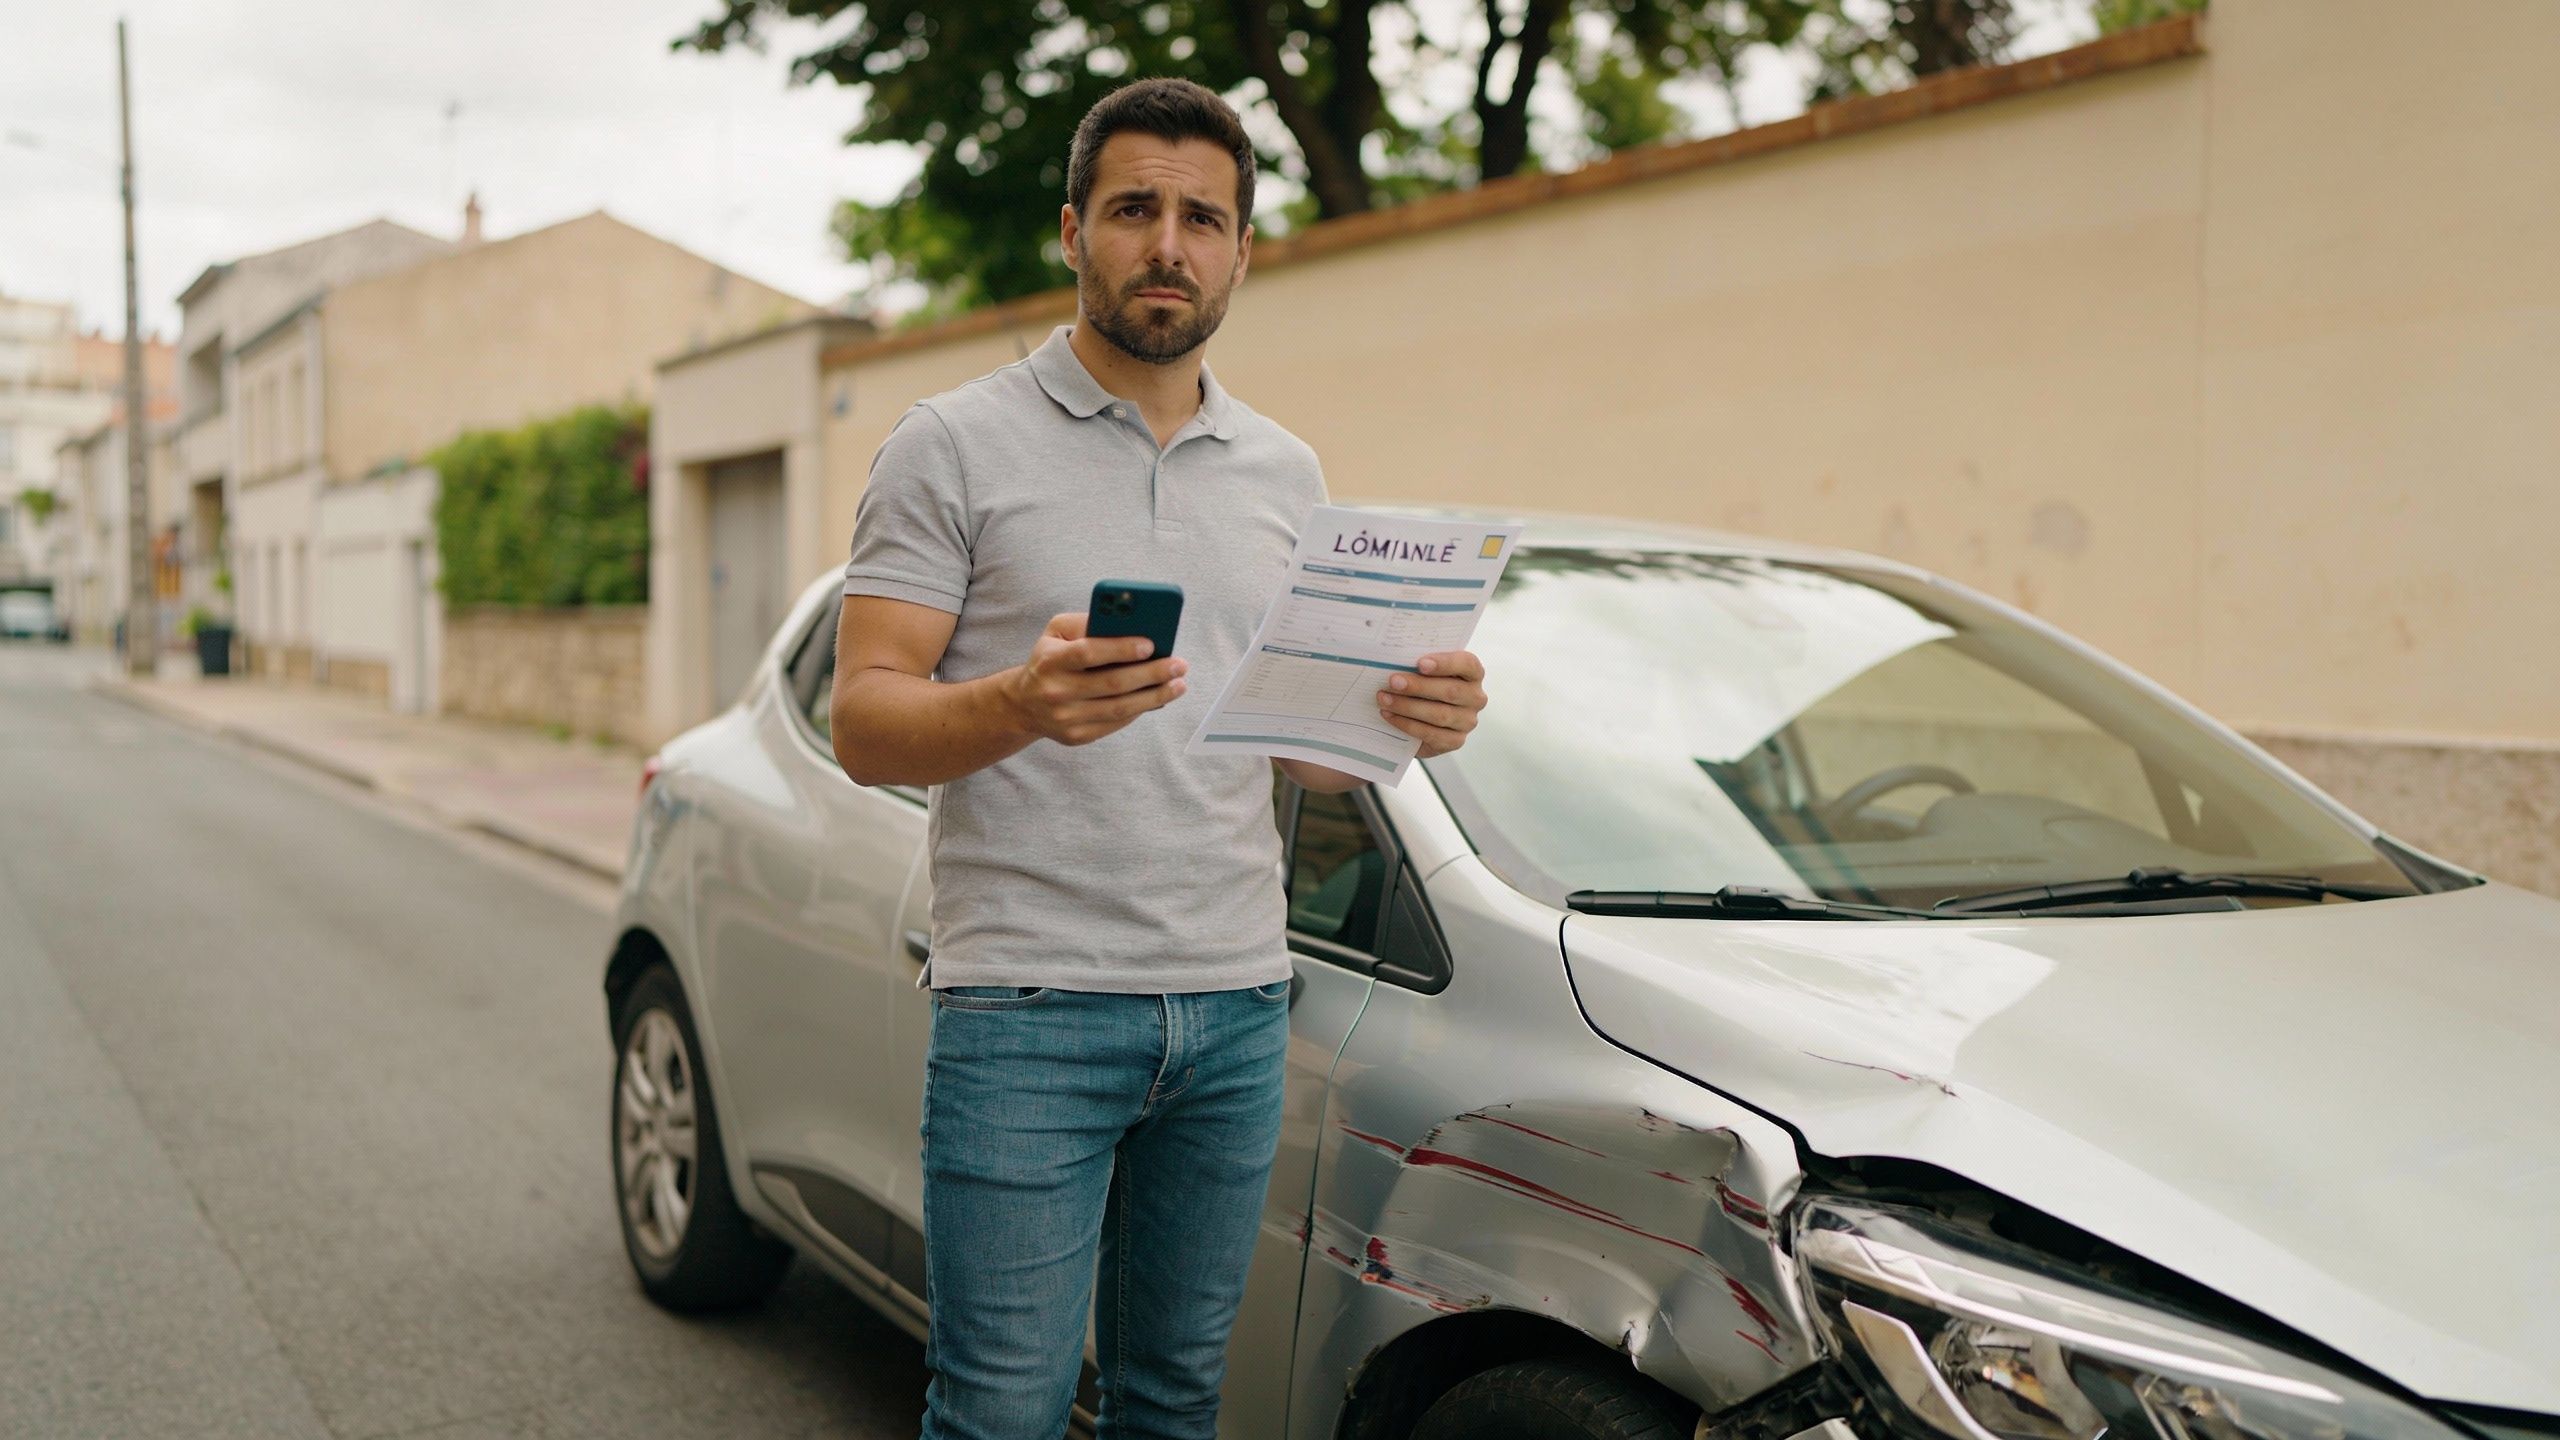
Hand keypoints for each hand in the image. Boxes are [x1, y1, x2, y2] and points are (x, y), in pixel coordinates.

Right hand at [1007, 612, 1187, 746]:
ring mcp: (1066, 718)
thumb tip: (1129, 624)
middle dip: (1151, 673)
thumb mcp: (1056, 632)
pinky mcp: (1077, 737)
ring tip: (1179, 684)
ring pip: (1119, 708)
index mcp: (1050, 660)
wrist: (1024, 704)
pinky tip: (1158, 697)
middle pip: (1112, 683)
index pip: (1088, 653)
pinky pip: (1116, 723)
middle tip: (1179, 665)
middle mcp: (1056, 691)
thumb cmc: (1050, 659)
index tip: (1151, 644)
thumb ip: (1086, 623)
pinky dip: (1140, 709)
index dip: (1120, 649)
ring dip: (1155, 696)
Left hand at [1375, 650, 1486, 757]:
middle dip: (1419, 686)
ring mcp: (1467, 721)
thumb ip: (1417, 663)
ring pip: (1440, 715)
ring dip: (1408, 707)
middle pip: (1451, 691)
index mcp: (1473, 673)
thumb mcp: (1424, 670)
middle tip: (1393, 682)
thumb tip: (1394, 659)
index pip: (1467, 664)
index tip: (1420, 663)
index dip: (1445, 663)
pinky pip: (1431, 734)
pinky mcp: (1455, 741)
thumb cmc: (1424, 686)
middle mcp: (1475, 697)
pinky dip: (1407, 725)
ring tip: (1385, 699)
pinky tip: (1390, 715)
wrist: (1420, 716)